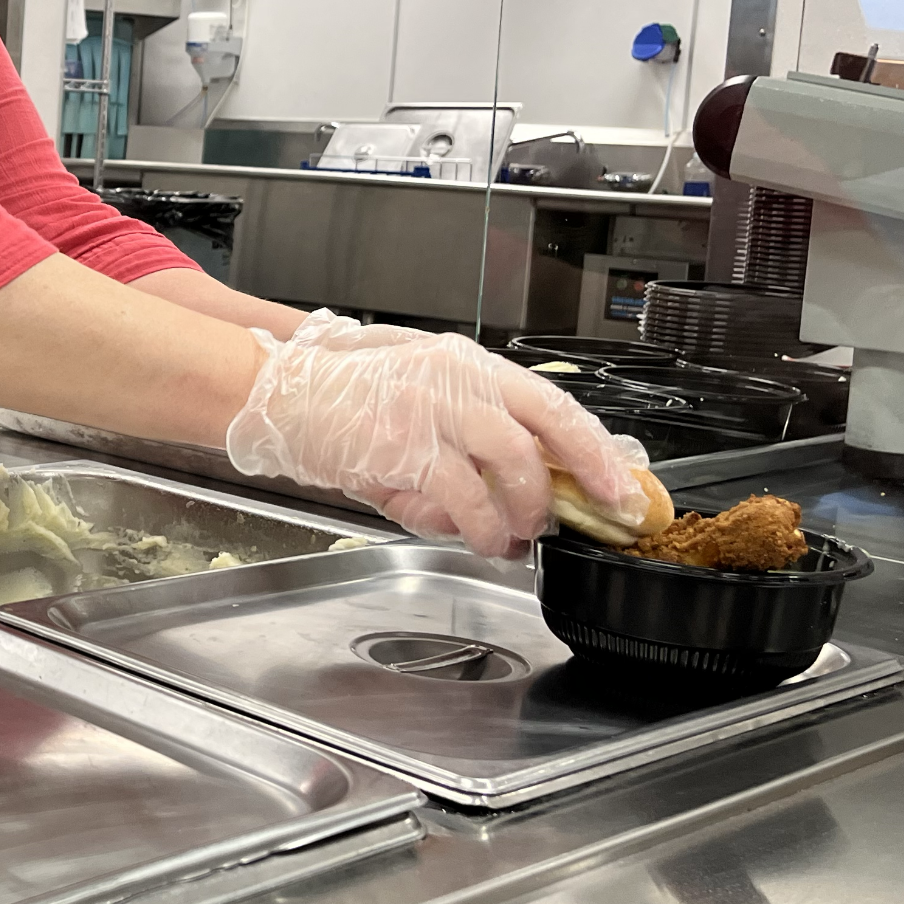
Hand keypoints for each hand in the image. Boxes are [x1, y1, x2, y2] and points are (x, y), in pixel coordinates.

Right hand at [225, 313, 650, 557]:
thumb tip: (534, 476)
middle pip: (544, 431)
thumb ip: (472, 428)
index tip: (621, 484)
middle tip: (582, 519)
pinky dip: (482, 527)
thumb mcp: (420, 394)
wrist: (282, 396)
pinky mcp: (405, 448)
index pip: (552, 402)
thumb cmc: (346, 398)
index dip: (594, 447)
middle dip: (578, 482)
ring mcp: (431, 410)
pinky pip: (464, 499)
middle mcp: (456, 378)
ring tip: (515, 537)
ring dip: (523, 513)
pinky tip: (482, 540)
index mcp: (467, 363)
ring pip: (512, 467)